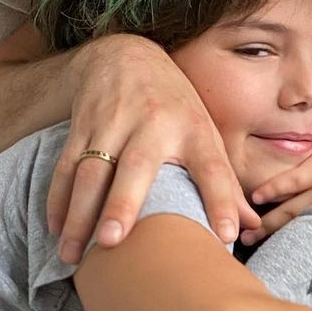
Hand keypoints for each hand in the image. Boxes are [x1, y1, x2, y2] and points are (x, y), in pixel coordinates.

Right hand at [48, 35, 257, 262]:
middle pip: (138, 166)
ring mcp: (114, 123)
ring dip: (80, 214)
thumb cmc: (177, 108)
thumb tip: (254, 225)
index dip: (223, 200)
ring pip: (92, 171)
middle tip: (113, 242)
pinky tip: (57, 229)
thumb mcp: (207, 135)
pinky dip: (58, 199)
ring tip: (75, 254)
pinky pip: (66, 166)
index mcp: (195, 130)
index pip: (213, 168)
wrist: (126, 56)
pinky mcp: (83, 125)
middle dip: (123, 203)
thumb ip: (227, 183)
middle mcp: (155, 124)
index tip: (227, 236)